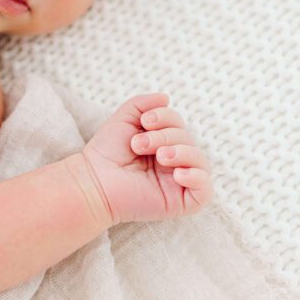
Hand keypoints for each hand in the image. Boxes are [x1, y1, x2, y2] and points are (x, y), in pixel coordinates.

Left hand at [82, 92, 211, 224]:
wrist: (94, 181)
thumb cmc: (106, 152)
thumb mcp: (124, 119)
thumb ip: (143, 104)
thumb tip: (166, 97)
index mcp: (163, 143)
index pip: (179, 124)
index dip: (166, 117)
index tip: (144, 122)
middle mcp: (173, 162)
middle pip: (188, 140)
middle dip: (165, 137)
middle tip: (139, 145)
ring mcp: (178, 182)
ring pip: (200, 161)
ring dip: (182, 153)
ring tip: (160, 156)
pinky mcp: (181, 202)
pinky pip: (205, 190)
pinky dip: (196, 177)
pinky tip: (177, 174)